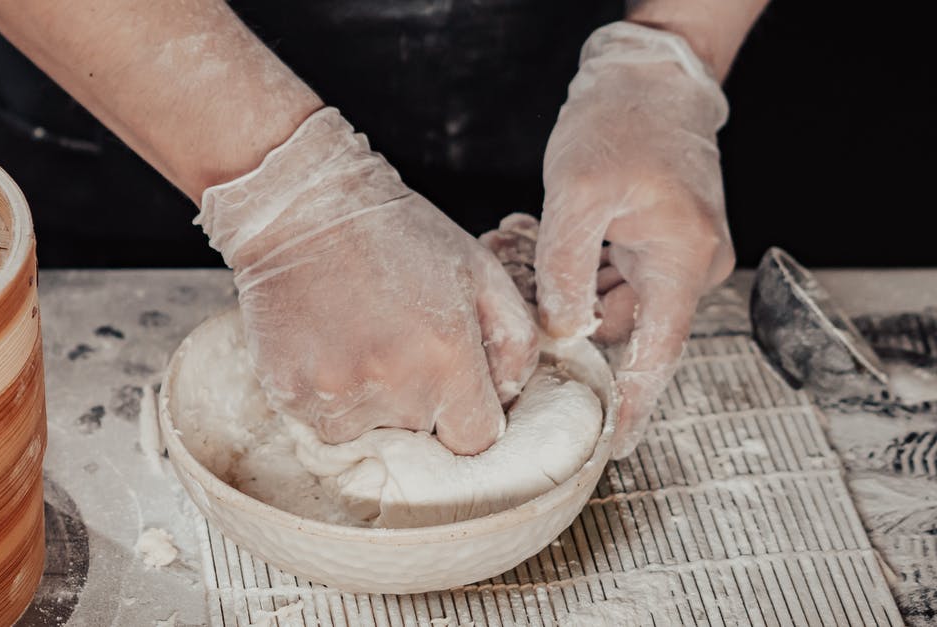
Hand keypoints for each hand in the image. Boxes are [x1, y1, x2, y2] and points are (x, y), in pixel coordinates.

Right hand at [197, 108, 539, 454]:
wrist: (302, 209)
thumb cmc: (397, 233)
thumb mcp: (479, 269)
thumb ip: (515, 339)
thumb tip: (510, 394)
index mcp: (447, 356)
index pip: (476, 439)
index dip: (470, 416)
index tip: (455, 388)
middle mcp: (394, 386)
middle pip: (423, 435)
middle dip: (420, 402)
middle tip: (400, 344)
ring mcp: (336, 395)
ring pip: (370, 434)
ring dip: (372, 404)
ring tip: (360, 343)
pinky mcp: (289, 395)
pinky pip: (322, 423)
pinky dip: (329, 397)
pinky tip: (328, 348)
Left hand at [534, 22, 735, 458]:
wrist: (651, 75)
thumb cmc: (621, 124)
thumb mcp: (579, 194)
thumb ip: (566, 268)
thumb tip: (562, 330)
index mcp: (683, 263)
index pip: (657, 355)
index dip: (633, 404)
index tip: (613, 446)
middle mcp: (689, 266)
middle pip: (620, 324)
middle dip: (564, 317)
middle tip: (512, 283)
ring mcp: (673, 253)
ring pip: (608, 298)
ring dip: (562, 285)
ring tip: (517, 244)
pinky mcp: (655, 239)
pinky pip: (610, 272)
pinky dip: (574, 264)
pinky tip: (535, 238)